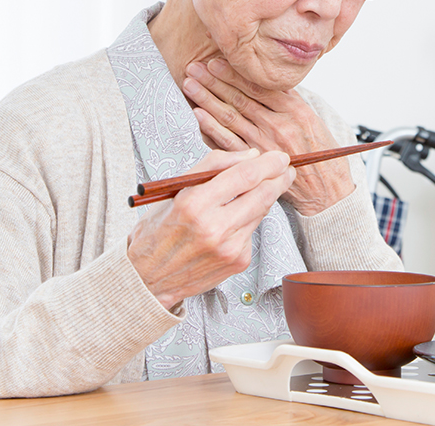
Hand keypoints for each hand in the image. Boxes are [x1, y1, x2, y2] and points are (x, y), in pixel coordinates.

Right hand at [126, 148, 295, 309]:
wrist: (149, 278)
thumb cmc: (159, 230)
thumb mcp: (174, 190)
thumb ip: (212, 167)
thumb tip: (250, 156)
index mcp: (193, 204)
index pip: (244, 176)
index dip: (268, 164)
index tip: (279, 157)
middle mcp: (214, 227)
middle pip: (262, 194)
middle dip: (279, 178)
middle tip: (286, 169)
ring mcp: (229, 247)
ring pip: (261, 211)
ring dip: (267, 196)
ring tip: (267, 186)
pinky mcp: (237, 261)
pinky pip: (252, 231)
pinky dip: (248, 220)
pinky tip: (236, 219)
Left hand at [182, 58, 354, 215]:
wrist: (326, 187)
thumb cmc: (320, 152)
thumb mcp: (313, 118)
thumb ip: (289, 99)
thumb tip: (265, 80)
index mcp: (293, 110)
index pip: (257, 85)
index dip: (234, 73)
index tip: (215, 62)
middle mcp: (278, 124)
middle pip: (240, 98)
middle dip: (214, 81)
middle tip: (195, 68)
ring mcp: (265, 144)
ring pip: (231, 117)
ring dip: (208, 99)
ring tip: (190, 85)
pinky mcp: (256, 161)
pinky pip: (230, 142)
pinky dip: (213, 128)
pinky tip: (199, 115)